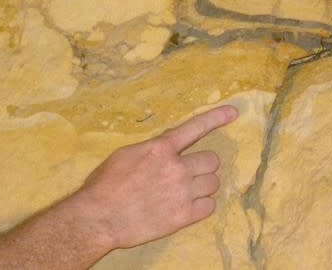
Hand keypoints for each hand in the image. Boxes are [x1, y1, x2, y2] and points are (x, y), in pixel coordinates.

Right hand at [68, 105, 238, 249]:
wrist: (98, 218)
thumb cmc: (105, 186)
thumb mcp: (127, 155)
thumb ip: (153, 150)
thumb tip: (167, 149)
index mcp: (160, 148)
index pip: (195, 128)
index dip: (216, 118)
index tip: (233, 113)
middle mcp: (176, 167)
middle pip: (212, 160)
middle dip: (202, 166)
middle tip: (187, 175)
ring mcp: (182, 192)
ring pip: (213, 183)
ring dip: (203, 186)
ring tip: (185, 192)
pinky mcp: (183, 215)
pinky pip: (210, 206)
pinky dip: (202, 206)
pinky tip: (187, 207)